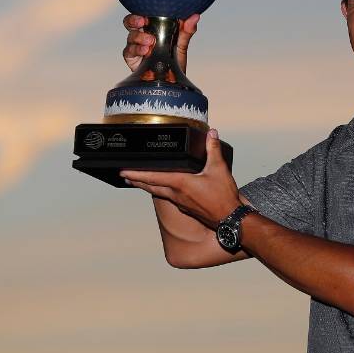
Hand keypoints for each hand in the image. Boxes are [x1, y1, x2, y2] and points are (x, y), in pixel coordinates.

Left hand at [120, 129, 240, 230]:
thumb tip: (211, 134)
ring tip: (137, 182)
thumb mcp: (219, 169)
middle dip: (137, 180)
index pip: (153, 177)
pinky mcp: (186, 208)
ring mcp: (180, 202)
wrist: (229, 218)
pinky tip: (162, 190)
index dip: (137, 173)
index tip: (124, 171)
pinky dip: (160, 192)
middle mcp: (176, 193)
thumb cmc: (223, 197)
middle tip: (124, 176)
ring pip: (157, 192)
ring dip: (146, 186)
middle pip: (150, 186)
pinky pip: (168, 197)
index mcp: (180, 183)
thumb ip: (213, 149)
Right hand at [122, 13, 199, 72]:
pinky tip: (145, 51)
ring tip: (150, 42)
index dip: (142, 11)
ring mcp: (135, 46)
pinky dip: (137, 49)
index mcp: (151, 28)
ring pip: (130, 36)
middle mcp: (141, 35)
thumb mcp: (182, 44)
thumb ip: (187, 31)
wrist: (171, 81)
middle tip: (142, 21)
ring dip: (139, 37)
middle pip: (130, 22)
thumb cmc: (174, 60)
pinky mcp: (131, 58)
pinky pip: (129, 51)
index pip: (143, 14)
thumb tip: (195, 16)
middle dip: (134, 20)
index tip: (149, 12)